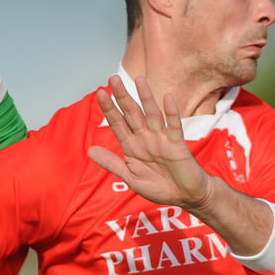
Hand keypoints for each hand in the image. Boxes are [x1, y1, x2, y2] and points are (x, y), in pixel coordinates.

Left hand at [88, 75, 210, 210]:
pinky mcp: (177, 146)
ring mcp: (162, 140)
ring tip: (139, 79)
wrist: (185, 196)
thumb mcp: (130, 177)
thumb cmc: (159, 187)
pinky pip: (174, 127)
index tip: (100, 93)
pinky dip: (171, 113)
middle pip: (132, 114)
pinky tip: (167, 98)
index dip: (109, 110)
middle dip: (123, 98)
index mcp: (132, 147)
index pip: (118, 124)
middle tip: (113, 79)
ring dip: (146, 98)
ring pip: (152, 115)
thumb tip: (90, 150)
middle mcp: (146, 139)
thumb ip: (112, 164)